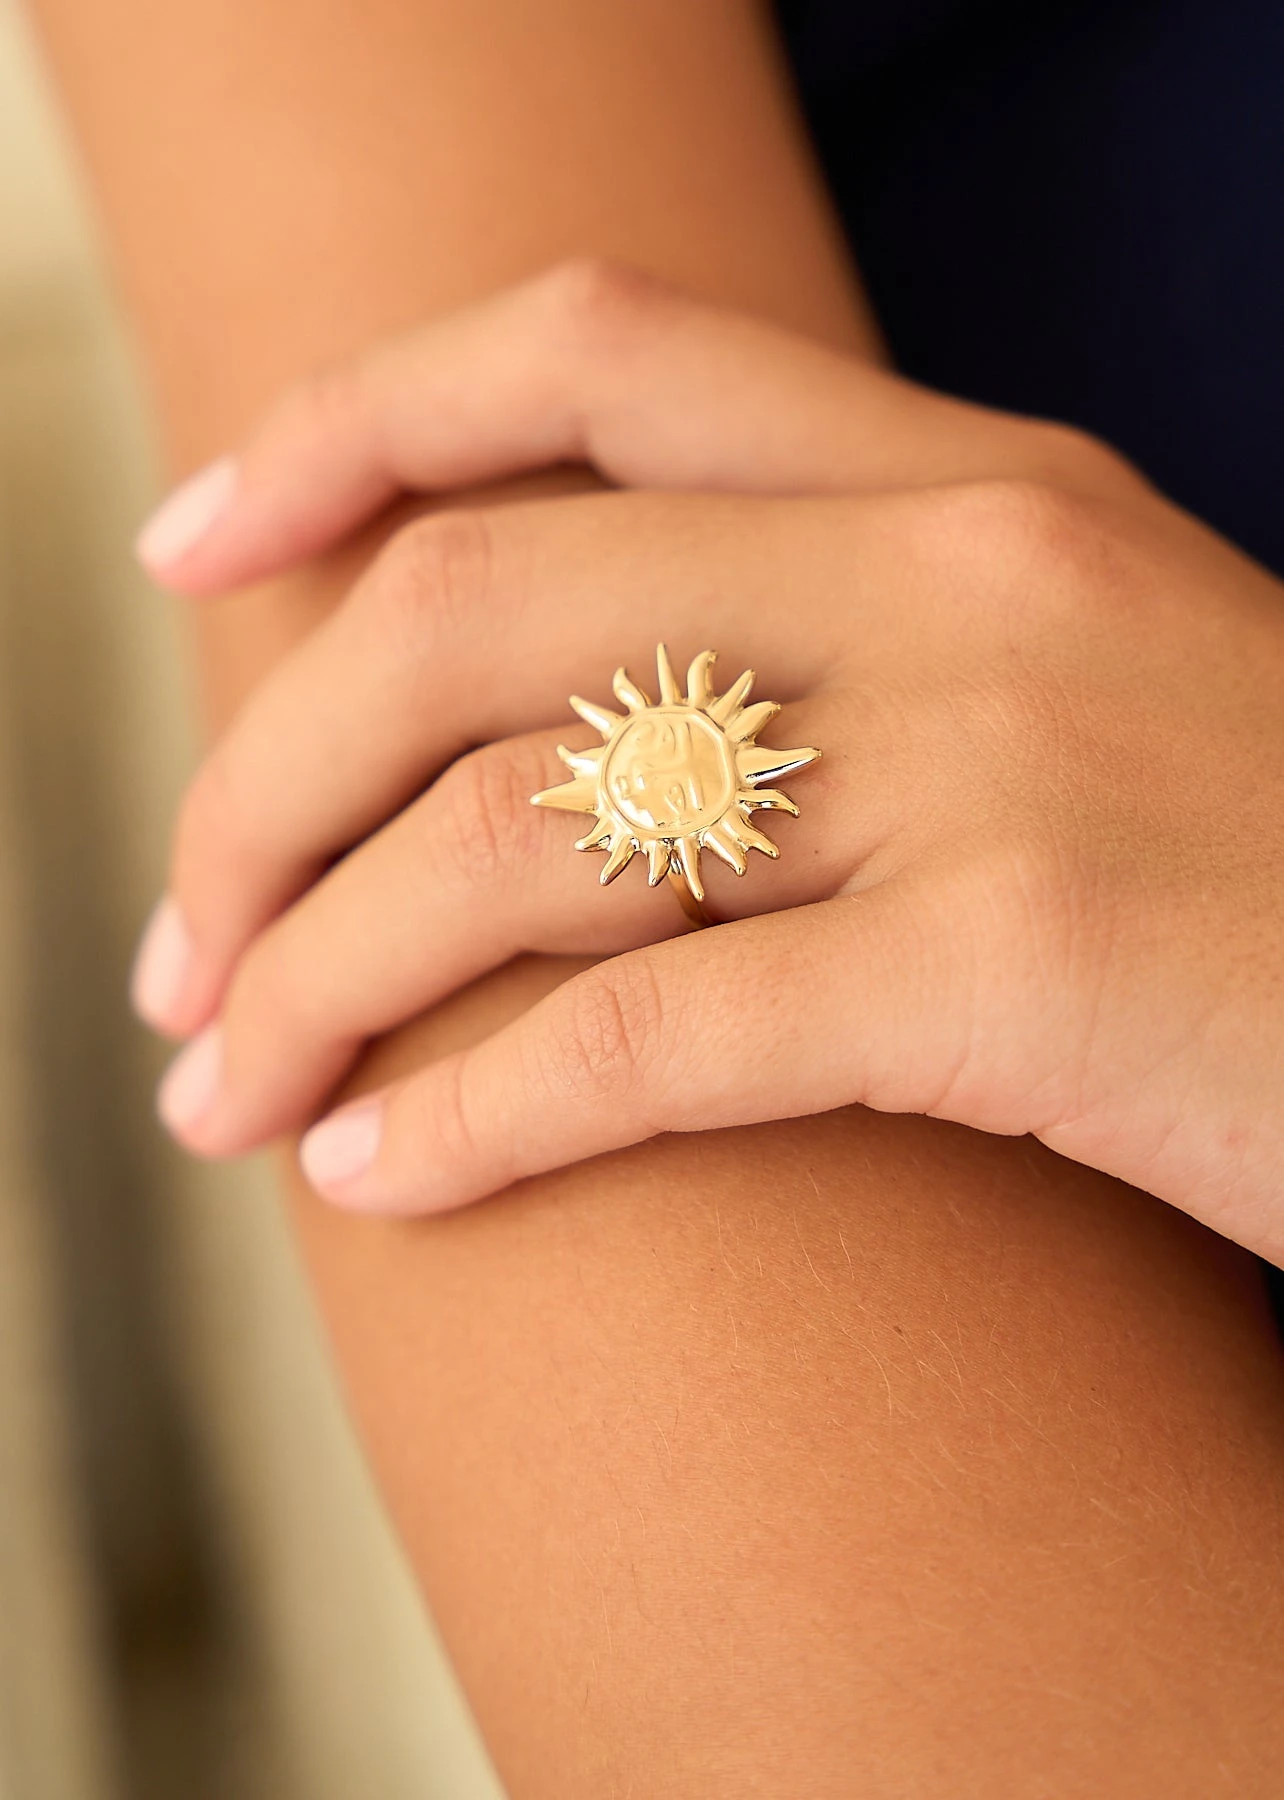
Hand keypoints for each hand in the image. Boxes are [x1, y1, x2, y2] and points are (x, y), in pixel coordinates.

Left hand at [132, 263, 1283, 1261]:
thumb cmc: (1263, 875)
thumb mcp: (1057, 689)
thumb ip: (830, 655)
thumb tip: (540, 746)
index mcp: (968, 478)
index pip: (584, 356)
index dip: (345, 429)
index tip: (194, 552)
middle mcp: (970, 573)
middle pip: (474, 608)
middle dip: (263, 783)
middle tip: (177, 948)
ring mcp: (1007, 758)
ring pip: (522, 829)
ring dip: (318, 967)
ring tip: (227, 1090)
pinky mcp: (1032, 971)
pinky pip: (652, 1037)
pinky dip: (475, 1118)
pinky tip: (380, 1176)